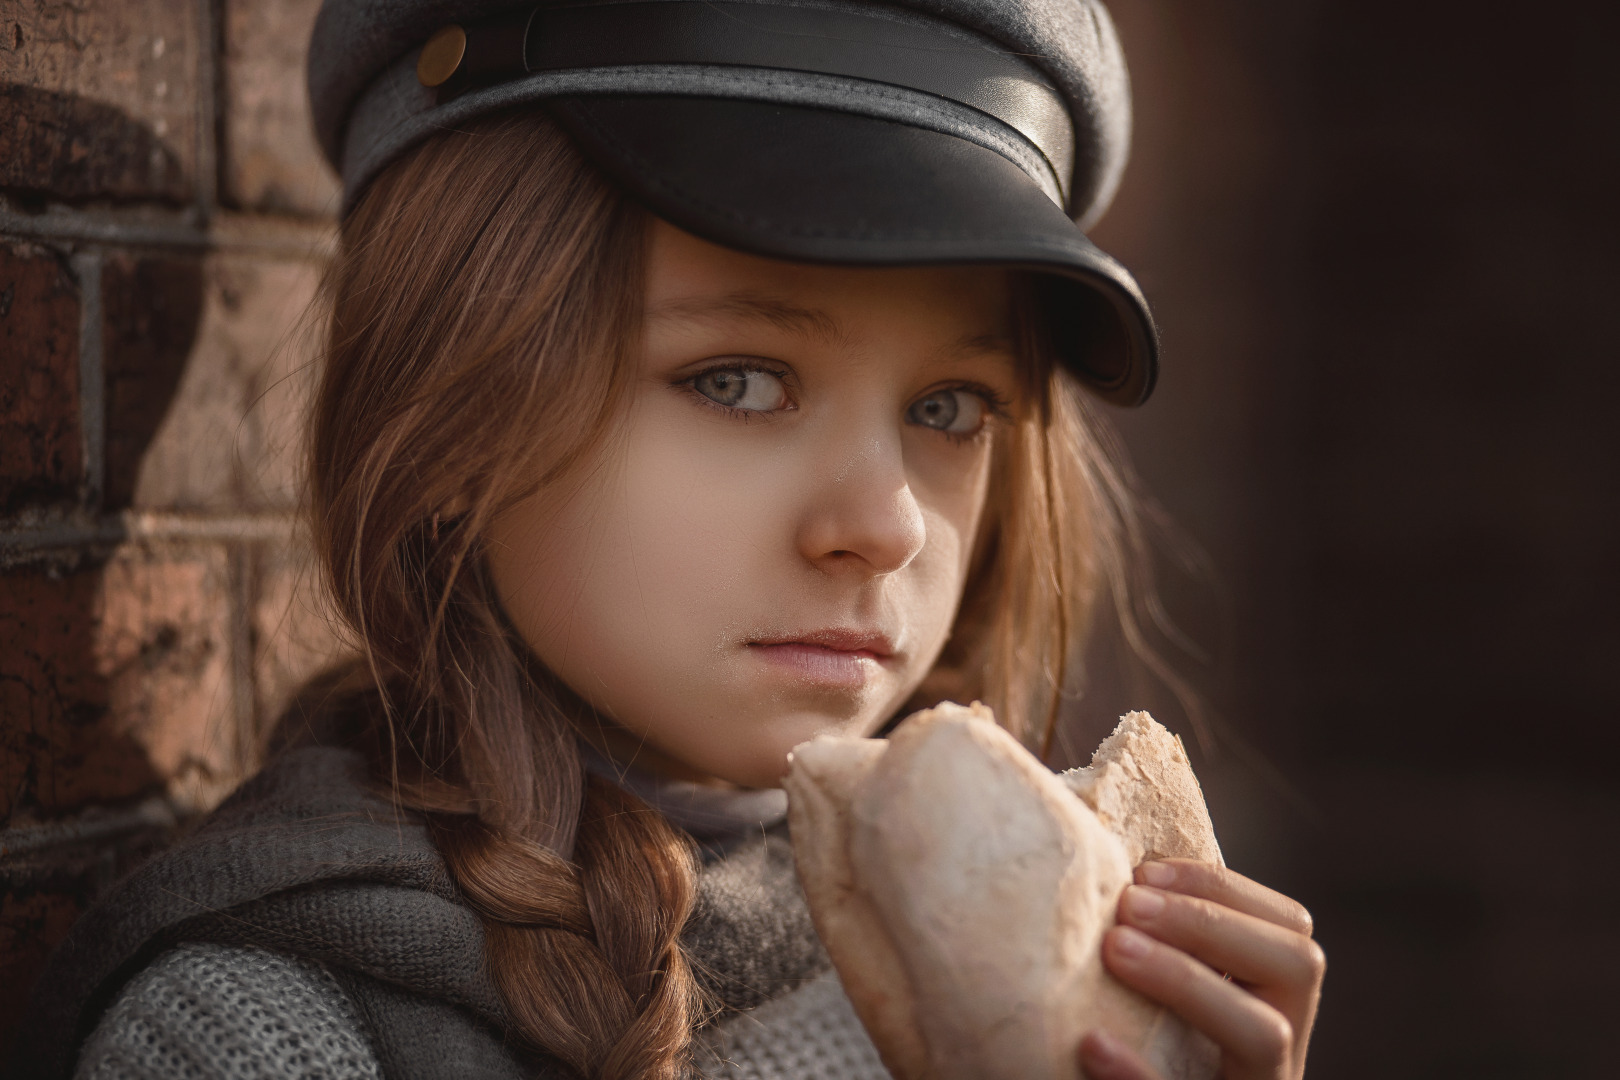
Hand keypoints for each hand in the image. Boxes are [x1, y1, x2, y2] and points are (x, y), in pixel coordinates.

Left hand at [1078, 859, 1323, 1079]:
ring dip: (1189, 982)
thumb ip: (1161, 957)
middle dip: (1211, 924)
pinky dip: (1140, 1076)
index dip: (1223, 889)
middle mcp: (1279, 1060)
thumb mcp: (1165, 1014)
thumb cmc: (1145, 1067)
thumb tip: (1110, 874)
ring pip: (1265, 1039)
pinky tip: (1091, 1045)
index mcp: (1273, 1011)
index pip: (1289, 932)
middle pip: (1298, 969)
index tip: (1143, 869)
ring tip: (1113, 949)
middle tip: (1126, 905)